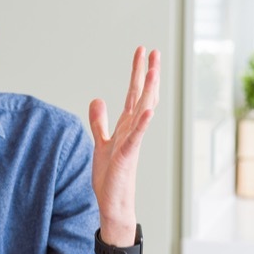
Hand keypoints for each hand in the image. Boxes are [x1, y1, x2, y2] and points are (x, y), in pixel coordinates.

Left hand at [88, 47, 159, 244]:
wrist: (113, 203)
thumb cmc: (110, 177)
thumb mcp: (101, 143)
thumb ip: (99, 121)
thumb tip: (97, 99)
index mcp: (126, 126)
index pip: (134, 93)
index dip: (137, 72)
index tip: (142, 51)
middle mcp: (132, 130)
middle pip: (142, 96)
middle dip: (147, 73)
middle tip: (155, 51)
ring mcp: (132, 141)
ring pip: (143, 111)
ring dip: (149, 91)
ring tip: (154, 70)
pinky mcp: (127, 155)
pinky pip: (136, 137)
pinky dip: (143, 123)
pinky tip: (148, 109)